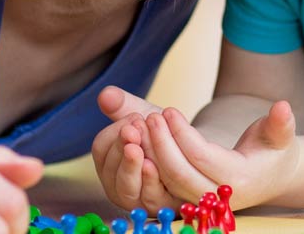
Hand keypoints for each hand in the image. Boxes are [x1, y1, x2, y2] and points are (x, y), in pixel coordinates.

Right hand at [94, 87, 175, 210]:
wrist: (202, 152)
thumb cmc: (168, 134)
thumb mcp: (146, 117)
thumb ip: (124, 106)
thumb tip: (106, 94)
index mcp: (113, 167)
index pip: (101, 152)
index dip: (112, 136)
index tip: (130, 120)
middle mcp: (125, 191)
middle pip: (113, 176)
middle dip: (121, 151)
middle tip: (133, 128)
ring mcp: (147, 204)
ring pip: (133, 191)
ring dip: (134, 164)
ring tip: (142, 139)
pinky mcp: (170, 208)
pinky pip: (155, 198)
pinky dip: (151, 179)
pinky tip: (154, 161)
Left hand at [144, 102, 297, 207]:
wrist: (273, 176)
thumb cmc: (275, 150)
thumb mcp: (281, 134)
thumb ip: (280, 122)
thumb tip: (283, 106)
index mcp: (240, 178)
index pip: (201, 156)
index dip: (182, 133)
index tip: (168, 110)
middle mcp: (220, 196)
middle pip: (179, 172)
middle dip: (161, 143)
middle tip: (150, 116)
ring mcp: (204, 202)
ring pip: (169, 181)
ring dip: (153, 153)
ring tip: (143, 125)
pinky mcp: (192, 200)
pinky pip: (166, 184)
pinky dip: (153, 164)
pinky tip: (144, 142)